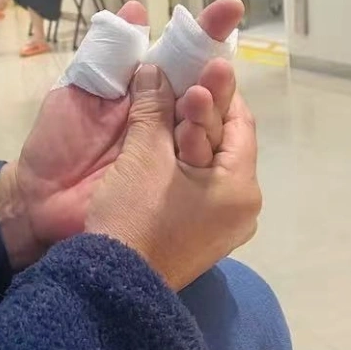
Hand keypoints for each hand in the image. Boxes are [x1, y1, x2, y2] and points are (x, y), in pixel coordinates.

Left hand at [0, 0, 243, 269]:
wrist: (39, 200)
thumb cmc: (56, 142)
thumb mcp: (79, 90)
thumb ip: (108, 52)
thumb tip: (137, 8)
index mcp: (146, 89)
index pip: (181, 55)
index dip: (204, 32)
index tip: (230, 8)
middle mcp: (168, 116)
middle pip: (204, 89)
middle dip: (216, 74)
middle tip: (219, 66)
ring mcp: (175, 152)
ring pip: (207, 126)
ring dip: (213, 109)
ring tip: (212, 94)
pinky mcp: (176, 185)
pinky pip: (199, 167)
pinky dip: (208, 151)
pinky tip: (217, 135)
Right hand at [86, 65, 260, 289]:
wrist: (110, 286)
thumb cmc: (135, 216)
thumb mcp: (144, 155)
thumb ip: (153, 108)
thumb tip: (154, 70)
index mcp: (240, 187)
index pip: (239, 124)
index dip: (217, 90)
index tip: (198, 63)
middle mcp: (240, 207)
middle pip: (223, 144)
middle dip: (199, 111)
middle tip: (180, 78)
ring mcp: (219, 226)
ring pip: (206, 165)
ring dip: (185, 135)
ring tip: (165, 107)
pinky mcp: (195, 236)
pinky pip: (193, 187)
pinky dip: (178, 163)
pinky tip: (157, 145)